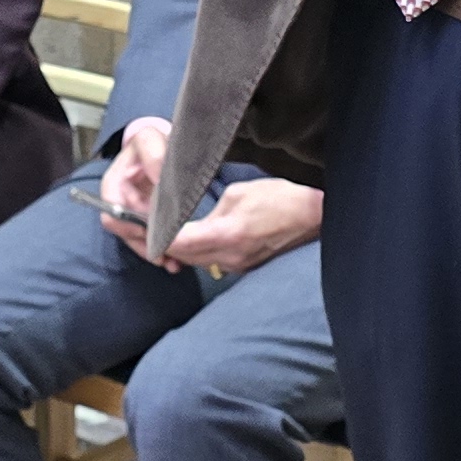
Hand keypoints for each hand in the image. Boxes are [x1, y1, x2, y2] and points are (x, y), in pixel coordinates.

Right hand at [97, 116, 175, 265]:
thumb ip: (153, 154)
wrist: (164, 145)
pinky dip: (164, 249)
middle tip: (166, 257)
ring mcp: (135, 213)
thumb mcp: (150, 139)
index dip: (127, 226)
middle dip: (144, 246)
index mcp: (113, 185)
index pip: (111, 213)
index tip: (146, 233)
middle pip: (126, 233)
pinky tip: (177, 259)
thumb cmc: (153, 141)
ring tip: (174, 263)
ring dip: (155, 253)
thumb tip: (157, 177)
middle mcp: (121, 203)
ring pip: (139, 241)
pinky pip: (152, 239)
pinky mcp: (149, 220)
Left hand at [164, 177, 323, 279]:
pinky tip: (195, 240)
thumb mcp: (238, 193)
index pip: (180, 242)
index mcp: (227, 234)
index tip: (145, 228)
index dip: (159, 237)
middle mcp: (231, 256)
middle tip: (151, 228)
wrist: (314, 214)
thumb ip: (210, 209)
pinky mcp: (247, 267)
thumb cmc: (280, 196)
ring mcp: (240, 265)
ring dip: (183, 250)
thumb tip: (193, 217)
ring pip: (198, 261)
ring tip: (169, 233)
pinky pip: (214, 262)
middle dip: (166, 244)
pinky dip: (200, 253)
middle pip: (185, 256)